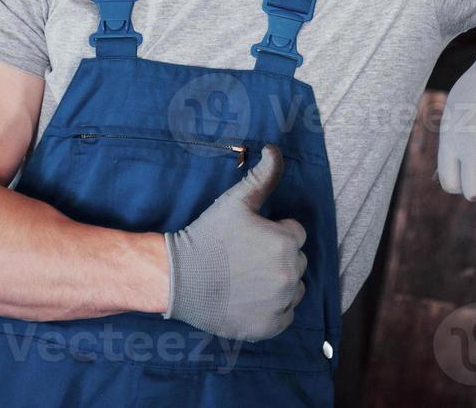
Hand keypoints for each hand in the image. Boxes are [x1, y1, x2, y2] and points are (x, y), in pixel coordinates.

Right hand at [163, 144, 306, 340]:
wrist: (179, 278)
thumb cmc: (208, 236)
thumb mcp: (236, 201)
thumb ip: (263, 175)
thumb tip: (274, 149)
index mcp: (286, 242)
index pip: (294, 233)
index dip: (272, 232)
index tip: (249, 238)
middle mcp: (290, 274)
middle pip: (296, 261)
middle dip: (276, 257)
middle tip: (245, 259)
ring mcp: (281, 303)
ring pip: (293, 289)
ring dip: (278, 284)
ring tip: (247, 279)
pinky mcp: (270, 327)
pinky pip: (284, 315)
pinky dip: (272, 309)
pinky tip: (248, 299)